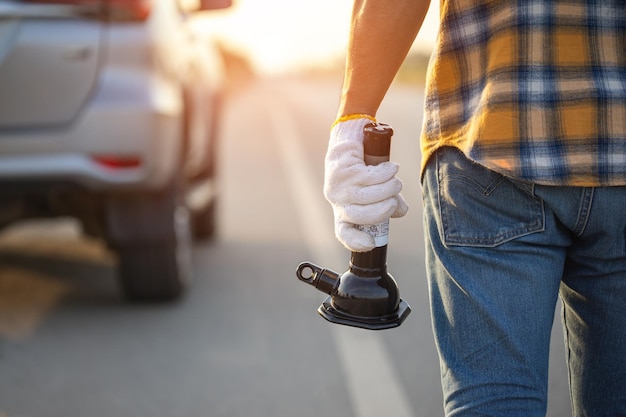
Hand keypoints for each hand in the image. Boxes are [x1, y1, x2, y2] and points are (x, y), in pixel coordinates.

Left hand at [324, 117, 407, 251]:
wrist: (351, 140)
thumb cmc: (365, 169)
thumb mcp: (377, 191)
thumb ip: (390, 203)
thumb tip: (400, 211)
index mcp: (344, 212)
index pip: (344, 233)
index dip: (356, 241)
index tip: (371, 242)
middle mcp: (338, 202)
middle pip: (362, 216)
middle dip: (384, 208)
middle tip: (395, 197)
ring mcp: (338, 187)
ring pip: (368, 196)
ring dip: (389, 187)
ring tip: (395, 178)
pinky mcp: (342, 170)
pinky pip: (369, 177)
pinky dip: (386, 173)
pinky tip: (390, 167)